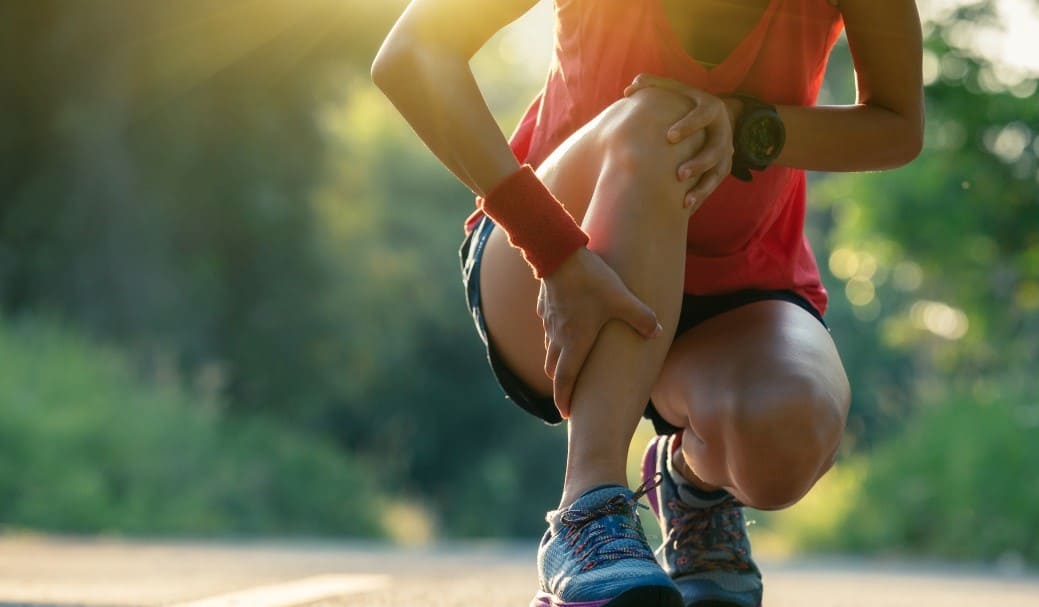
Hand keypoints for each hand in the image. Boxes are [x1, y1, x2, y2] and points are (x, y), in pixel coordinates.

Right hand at [537, 247, 662, 417]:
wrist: (557, 252)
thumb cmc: (590, 280)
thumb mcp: (621, 299)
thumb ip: (641, 317)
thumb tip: (658, 332)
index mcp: (575, 342)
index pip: (565, 381)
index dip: (564, 400)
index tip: (566, 414)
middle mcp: (558, 337)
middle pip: (554, 369)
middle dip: (561, 384)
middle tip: (570, 393)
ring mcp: (549, 322)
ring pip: (550, 349)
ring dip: (558, 360)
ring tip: (570, 363)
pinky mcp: (545, 306)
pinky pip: (549, 328)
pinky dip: (556, 336)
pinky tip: (567, 327)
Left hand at [623, 74, 739, 207]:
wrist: (716, 115)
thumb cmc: (686, 101)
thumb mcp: (675, 89)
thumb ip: (653, 85)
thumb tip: (629, 89)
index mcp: (711, 108)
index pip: (703, 115)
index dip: (688, 125)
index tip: (669, 137)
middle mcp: (723, 130)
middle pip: (717, 148)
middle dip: (699, 162)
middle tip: (679, 175)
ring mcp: (726, 151)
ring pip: (718, 172)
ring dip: (703, 187)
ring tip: (685, 201)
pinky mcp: (723, 167)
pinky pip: (714, 185)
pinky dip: (700, 197)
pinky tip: (685, 211)